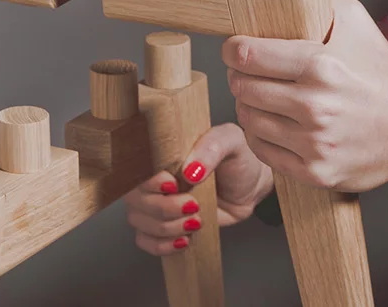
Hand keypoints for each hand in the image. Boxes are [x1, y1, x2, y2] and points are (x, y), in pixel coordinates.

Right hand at [124, 123, 273, 255]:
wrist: (250, 186)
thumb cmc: (236, 159)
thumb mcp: (229, 142)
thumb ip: (211, 148)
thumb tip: (189, 170)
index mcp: (161, 154)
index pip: (136, 169)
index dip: (150, 182)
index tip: (174, 184)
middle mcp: (152, 179)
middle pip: (136, 200)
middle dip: (165, 208)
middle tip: (194, 205)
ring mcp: (156, 204)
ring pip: (139, 222)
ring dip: (167, 228)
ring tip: (196, 221)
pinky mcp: (164, 226)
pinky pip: (145, 240)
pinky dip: (160, 245)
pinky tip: (183, 240)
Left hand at [223, 0, 387, 192]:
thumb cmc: (380, 72)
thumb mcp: (357, 23)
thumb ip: (317, 0)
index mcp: (321, 65)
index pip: (247, 55)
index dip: (233, 50)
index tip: (235, 49)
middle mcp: (315, 105)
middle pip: (242, 87)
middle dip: (240, 77)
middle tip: (249, 74)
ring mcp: (314, 142)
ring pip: (247, 119)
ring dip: (248, 107)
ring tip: (263, 99)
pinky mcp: (315, 171)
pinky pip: (262, 150)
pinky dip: (260, 136)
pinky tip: (272, 125)